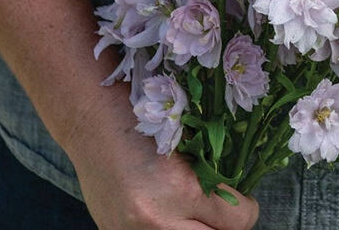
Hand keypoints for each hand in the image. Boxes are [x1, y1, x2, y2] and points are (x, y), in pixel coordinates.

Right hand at [66, 82, 259, 229]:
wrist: (92, 123)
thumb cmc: (147, 120)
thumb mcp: (189, 143)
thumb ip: (212, 175)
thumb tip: (236, 199)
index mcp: (183, 190)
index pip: (236, 222)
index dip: (246, 211)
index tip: (245, 202)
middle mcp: (158, 221)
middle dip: (223, 228)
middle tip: (224, 213)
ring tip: (197, 214)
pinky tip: (168, 214)